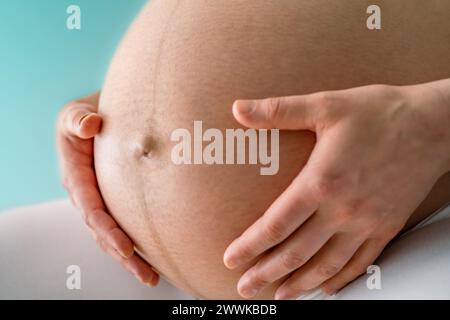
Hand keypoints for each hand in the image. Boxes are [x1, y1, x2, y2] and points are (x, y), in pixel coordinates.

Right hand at [57, 92, 158, 285]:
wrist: (99, 118)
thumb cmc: (86, 116)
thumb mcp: (76, 113)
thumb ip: (78, 120)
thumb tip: (89, 125)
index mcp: (77, 178)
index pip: (92, 210)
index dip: (108, 230)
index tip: (127, 248)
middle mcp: (88, 196)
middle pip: (103, 232)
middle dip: (123, 255)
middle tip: (146, 274)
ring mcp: (102, 201)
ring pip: (113, 236)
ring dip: (131, 259)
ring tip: (152, 277)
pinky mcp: (116, 203)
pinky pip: (125, 227)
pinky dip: (138, 244)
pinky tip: (156, 259)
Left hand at [224, 80, 449, 298]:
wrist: (433, 125)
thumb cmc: (380, 113)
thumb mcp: (325, 105)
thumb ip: (278, 110)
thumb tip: (238, 108)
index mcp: (321, 182)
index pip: (275, 225)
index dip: (249, 246)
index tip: (231, 259)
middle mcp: (342, 210)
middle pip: (295, 253)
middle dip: (266, 273)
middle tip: (246, 287)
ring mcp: (366, 223)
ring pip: (326, 265)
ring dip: (299, 284)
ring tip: (279, 296)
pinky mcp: (386, 227)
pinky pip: (360, 263)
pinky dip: (340, 279)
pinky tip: (327, 288)